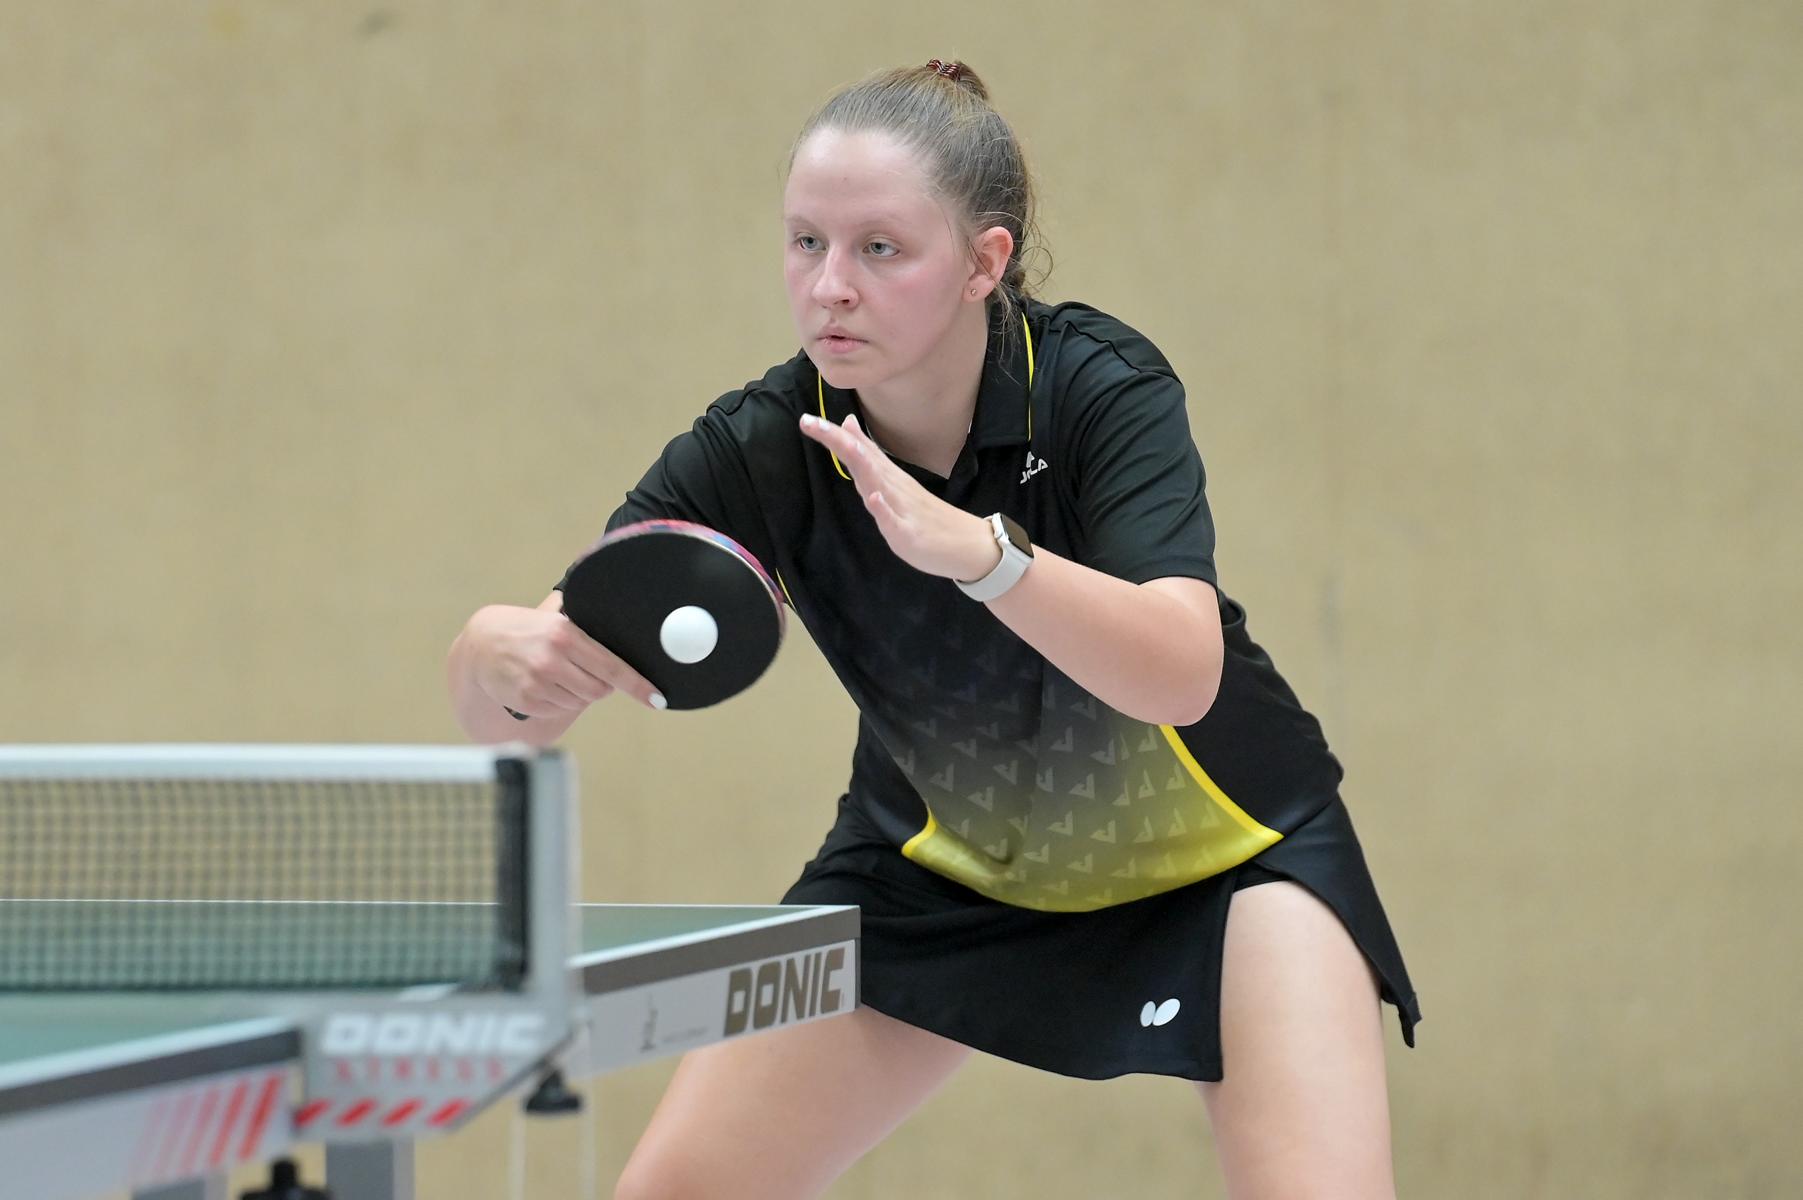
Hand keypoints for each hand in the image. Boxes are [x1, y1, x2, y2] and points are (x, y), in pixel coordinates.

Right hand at [462, 603, 664, 716]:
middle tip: (583, 671)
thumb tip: (628, 624)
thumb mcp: (556, 619)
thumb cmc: (529, 630)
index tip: (658, 699)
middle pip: (599, 690)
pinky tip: (541, 684)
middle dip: (599, 685)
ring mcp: (536, 681)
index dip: (638, 685)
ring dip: (575, 693)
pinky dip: (556, 702)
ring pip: (579, 702)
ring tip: (555, 673)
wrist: (482, 644)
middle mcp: (551, 658)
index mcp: (566, 634)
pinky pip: (557, 710)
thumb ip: (587, 626)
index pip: (612, 666)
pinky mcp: (525, 700)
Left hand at [800, 412, 999, 581]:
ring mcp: (902, 508)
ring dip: (860, 463)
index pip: (857, 451)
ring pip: (878, 483)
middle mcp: (892, 487)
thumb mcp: (892, 484)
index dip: (832, 436)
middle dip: (837, 442)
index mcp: (886, 477)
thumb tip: (848, 426)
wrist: (966, 544)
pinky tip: (875, 498)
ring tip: (843, 444)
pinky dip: (884, 509)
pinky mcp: (910, 533)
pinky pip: (895, 521)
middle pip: (861, 460)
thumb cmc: (925, 516)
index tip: (807, 420)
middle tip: (810, 422)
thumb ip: (869, 457)